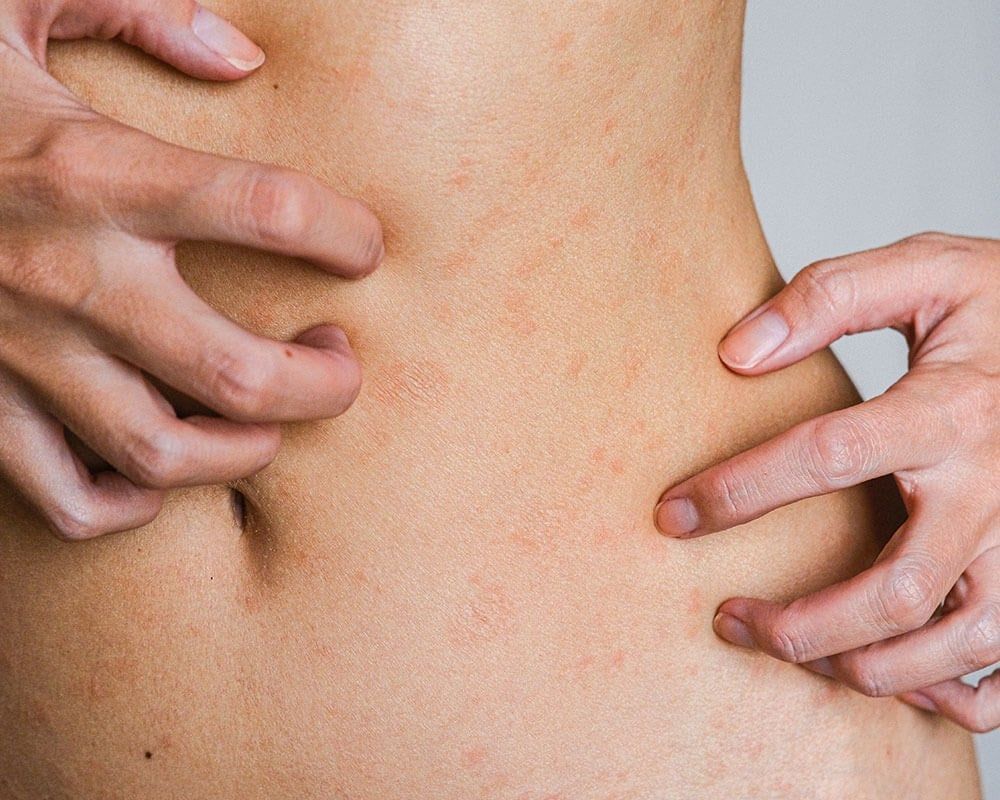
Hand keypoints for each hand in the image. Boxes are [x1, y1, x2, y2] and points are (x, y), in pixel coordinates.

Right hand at [0, 1, 383, 539]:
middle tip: (342, 363)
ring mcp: (20, 355)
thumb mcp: (14, 2)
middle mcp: (68, 276)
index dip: (343, 233)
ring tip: (273, 423)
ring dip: (242, 452)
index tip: (363, 247)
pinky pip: (65, 495)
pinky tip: (161, 474)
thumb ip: (136, 12)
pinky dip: (127, 503)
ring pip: (160, 452)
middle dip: (322, 385)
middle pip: (236, 374)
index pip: (267, 210)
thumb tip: (245, 58)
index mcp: (95, 171)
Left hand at [655, 232, 999, 731]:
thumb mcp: (925, 272)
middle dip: (799, 622)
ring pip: (952, 645)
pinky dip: (950, 694)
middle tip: (728, 620)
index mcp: (951, 410)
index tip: (672, 514)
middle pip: (894, 590)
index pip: (829, 458)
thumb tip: (735, 352)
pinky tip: (885, 677)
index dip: (740, 490)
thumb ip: (830, 296)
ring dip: (863, 667)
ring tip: (790, 651)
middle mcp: (993, 491)